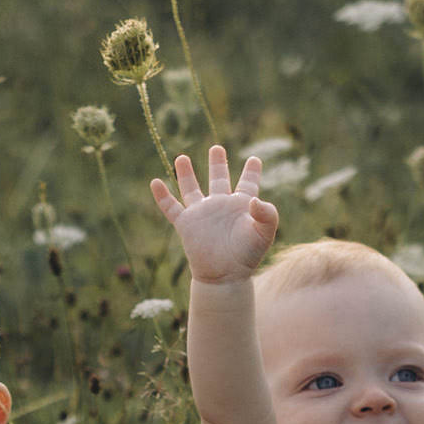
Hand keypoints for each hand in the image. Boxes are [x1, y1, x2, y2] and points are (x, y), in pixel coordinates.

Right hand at [152, 145, 279, 286]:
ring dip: (185, 174)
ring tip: (181, 157)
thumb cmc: (248, 256)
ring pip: (191, 189)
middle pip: (218, 179)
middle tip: (216, 148)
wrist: (225, 276)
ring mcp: (202, 214)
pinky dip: (162, 196)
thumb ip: (268, 214)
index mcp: (241, 205)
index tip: (255, 159)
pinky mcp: (186, 224)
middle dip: (217, 163)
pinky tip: (155, 182)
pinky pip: (171, 207)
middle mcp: (220, 206)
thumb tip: (255, 199)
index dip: (251, 171)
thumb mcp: (264, 233)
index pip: (247, 183)